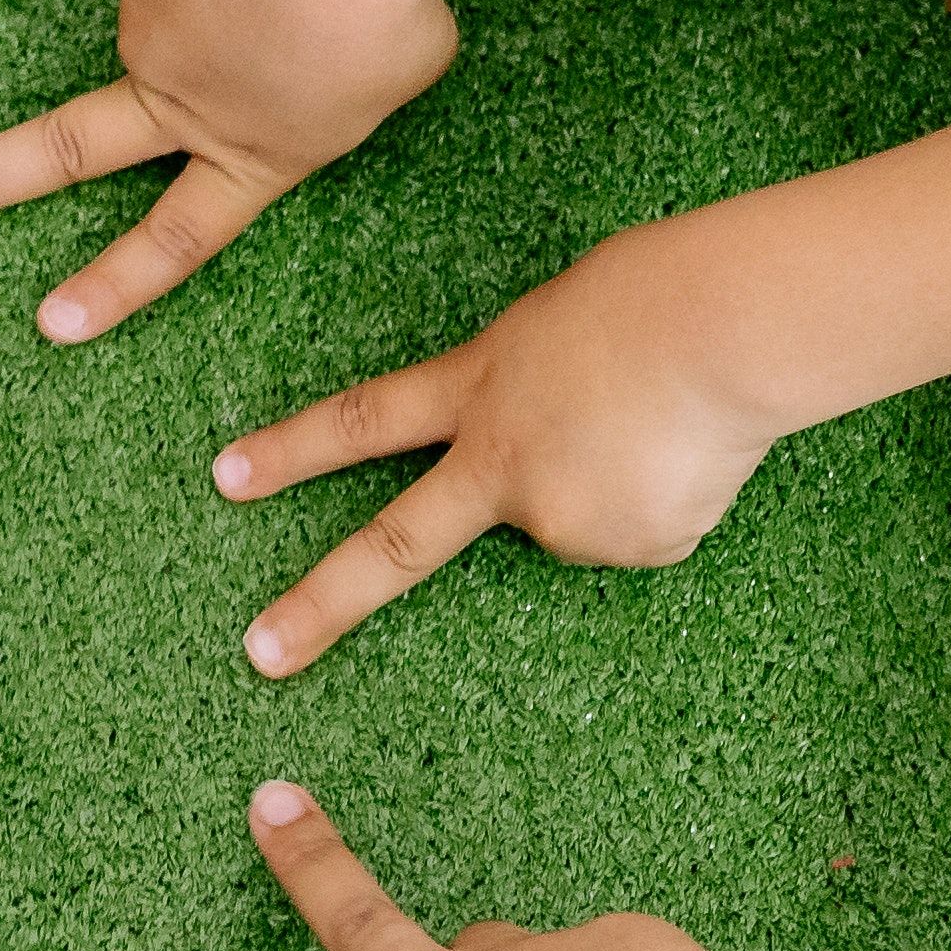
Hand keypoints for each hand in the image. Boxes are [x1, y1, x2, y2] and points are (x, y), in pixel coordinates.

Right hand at [0, 0, 455, 344]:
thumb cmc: (385, 14)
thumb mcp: (398, 75)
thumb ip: (343, 82)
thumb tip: (304, 51)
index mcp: (256, 158)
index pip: (178, 241)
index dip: (114, 286)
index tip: (50, 325)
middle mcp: (184, 110)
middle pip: (64, 151)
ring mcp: (154, 39)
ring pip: (187, 16)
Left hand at [211, 225, 782, 672]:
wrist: (724, 327)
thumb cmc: (658, 294)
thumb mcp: (558, 326)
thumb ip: (528, 392)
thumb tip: (555, 452)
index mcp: (478, 387)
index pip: (363, 422)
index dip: (293, 450)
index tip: (225, 477)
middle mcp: (500, 463)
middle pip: (398, 547)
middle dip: (322, 604)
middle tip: (261, 656)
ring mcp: (558, 515)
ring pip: (580, 523)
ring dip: (623, 484)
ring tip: (668, 423)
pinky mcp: (626, 548)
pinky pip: (646, 532)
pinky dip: (670, 501)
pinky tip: (694, 454)